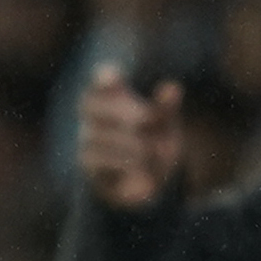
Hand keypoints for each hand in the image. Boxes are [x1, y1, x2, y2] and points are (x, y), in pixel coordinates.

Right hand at [79, 65, 183, 209]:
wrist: (146, 182)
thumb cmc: (154, 143)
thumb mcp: (164, 126)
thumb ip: (165, 108)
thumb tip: (174, 87)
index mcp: (109, 97)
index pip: (100, 82)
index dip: (104, 79)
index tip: (115, 78)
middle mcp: (92, 116)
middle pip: (99, 107)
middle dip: (127, 115)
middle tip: (149, 125)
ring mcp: (87, 139)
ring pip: (104, 136)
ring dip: (134, 145)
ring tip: (153, 153)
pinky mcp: (88, 164)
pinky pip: (102, 160)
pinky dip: (126, 164)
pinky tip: (142, 168)